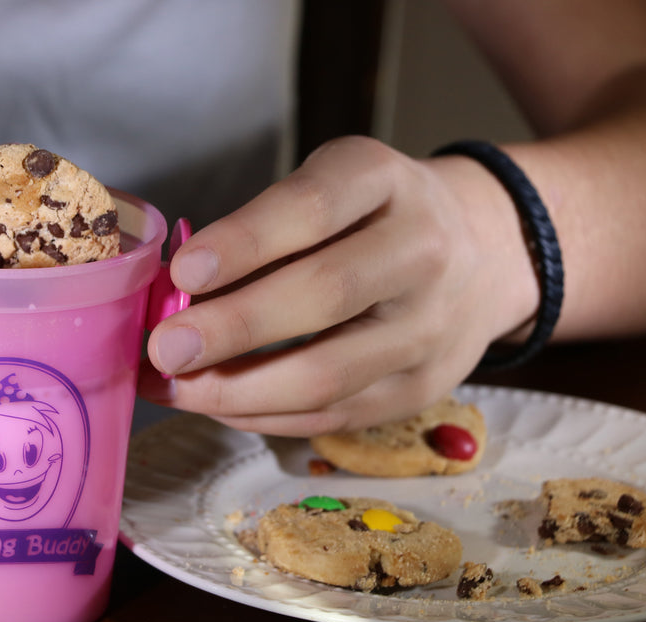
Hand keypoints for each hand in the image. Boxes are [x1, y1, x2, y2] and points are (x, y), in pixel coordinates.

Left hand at [141, 136, 537, 435]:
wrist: (481, 253)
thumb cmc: (372, 217)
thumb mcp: (329, 187)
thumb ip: (262, 231)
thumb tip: (174, 296)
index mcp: (384, 181)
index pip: (314, 208)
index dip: (245, 241)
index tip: (183, 272)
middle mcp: (420, 251)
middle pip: (327, 295)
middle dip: (234, 328)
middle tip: (164, 349)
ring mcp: (428, 327)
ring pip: (329, 375)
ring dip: (237, 391)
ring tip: (174, 388)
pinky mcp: (422, 387)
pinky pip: (333, 415)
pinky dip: (264, 416)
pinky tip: (217, 406)